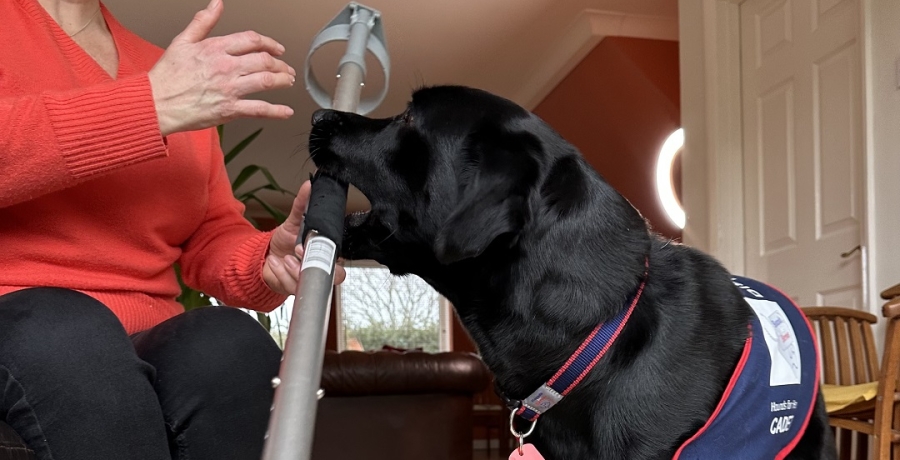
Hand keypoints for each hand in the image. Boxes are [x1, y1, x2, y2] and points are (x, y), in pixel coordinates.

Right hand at [148, 0, 295, 136]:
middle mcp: (226, 67)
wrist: (155, 103)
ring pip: (266, 81)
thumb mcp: (182, 41)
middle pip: (264, 60)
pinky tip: (286, 111)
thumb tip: (216, 3)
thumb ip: (203, 22)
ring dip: (282, 81)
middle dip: (280, 64)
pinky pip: (259, 109)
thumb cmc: (167, 76)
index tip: (277, 48)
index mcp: (216, 49)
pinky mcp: (229, 110)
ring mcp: (229, 89)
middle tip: (286, 68)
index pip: (252, 40)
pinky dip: (276, 111)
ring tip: (288, 81)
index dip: (270, 43)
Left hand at [264, 181, 346, 294]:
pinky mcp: (295, 289)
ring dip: (292, 270)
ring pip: (309, 283)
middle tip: (296, 252)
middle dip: (310, 265)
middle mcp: (320, 269)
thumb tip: (308, 185)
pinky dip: (281, 273)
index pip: (339, 262)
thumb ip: (302, 204)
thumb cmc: (285, 240)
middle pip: (331, 278)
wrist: (266, 256)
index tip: (307, 247)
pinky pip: (292, 287)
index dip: (325, 256)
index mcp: (325, 253)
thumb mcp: (293, 221)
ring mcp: (309, 280)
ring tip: (283, 259)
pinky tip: (275, 263)